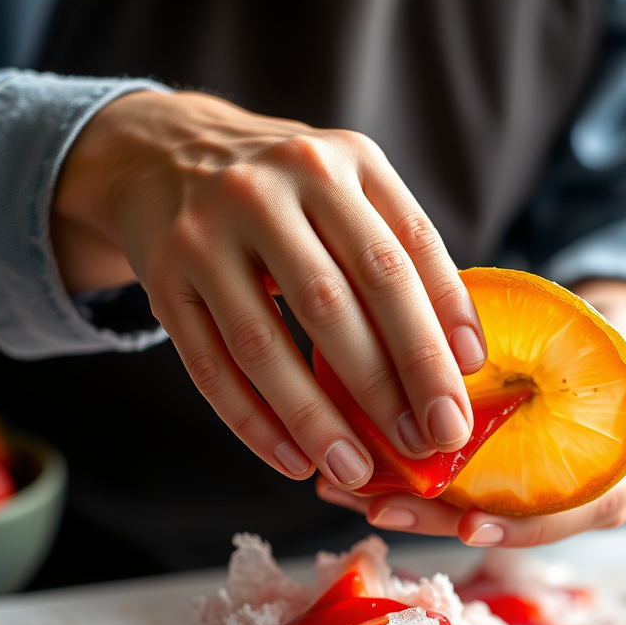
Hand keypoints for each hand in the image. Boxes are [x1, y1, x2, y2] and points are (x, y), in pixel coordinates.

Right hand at [50, 90, 487, 489]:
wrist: (161, 154)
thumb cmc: (284, 191)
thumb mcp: (348, 189)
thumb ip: (403, 254)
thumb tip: (462, 357)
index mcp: (338, 162)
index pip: (403, 252)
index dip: (442, 326)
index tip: (464, 393)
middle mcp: (270, 189)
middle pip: (338, 301)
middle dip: (391, 383)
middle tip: (427, 443)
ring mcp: (207, 234)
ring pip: (266, 344)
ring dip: (316, 418)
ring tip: (356, 470)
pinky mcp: (165, 279)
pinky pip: (210, 366)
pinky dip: (253, 422)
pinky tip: (292, 460)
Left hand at [317, 279, 625, 546]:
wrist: (608, 353)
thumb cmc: (605, 344)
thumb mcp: (603, 341)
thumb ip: (569, 348)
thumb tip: (480, 320)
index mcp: (614, 478)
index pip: (561, 516)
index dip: (515, 525)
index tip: (468, 527)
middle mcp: (570, 503)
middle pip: (494, 524)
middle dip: (430, 518)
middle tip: (376, 508)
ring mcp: (528, 499)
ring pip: (459, 514)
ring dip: (399, 502)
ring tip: (342, 490)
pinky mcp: (491, 487)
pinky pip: (446, 494)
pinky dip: (399, 482)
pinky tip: (352, 470)